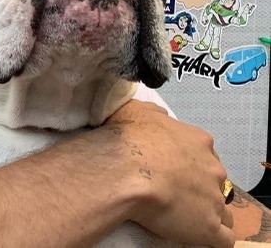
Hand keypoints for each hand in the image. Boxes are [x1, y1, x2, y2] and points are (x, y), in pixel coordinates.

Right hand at [105, 100, 233, 246]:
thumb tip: (157, 117)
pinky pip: (222, 237)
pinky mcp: (209, 226)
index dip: (188, 165)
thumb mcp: (136, 110)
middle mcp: (212, 169)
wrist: (123, 170)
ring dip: (206, 213)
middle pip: (214, 181)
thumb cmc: (127, 140)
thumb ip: (153, 114)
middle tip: (173, 193)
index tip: (172, 171)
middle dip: (198, 188)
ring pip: (221, 209)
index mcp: (198, 141)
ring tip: (183, 218)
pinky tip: (195, 235)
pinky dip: (211, 237)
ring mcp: (213, 198)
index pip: (204, 155)